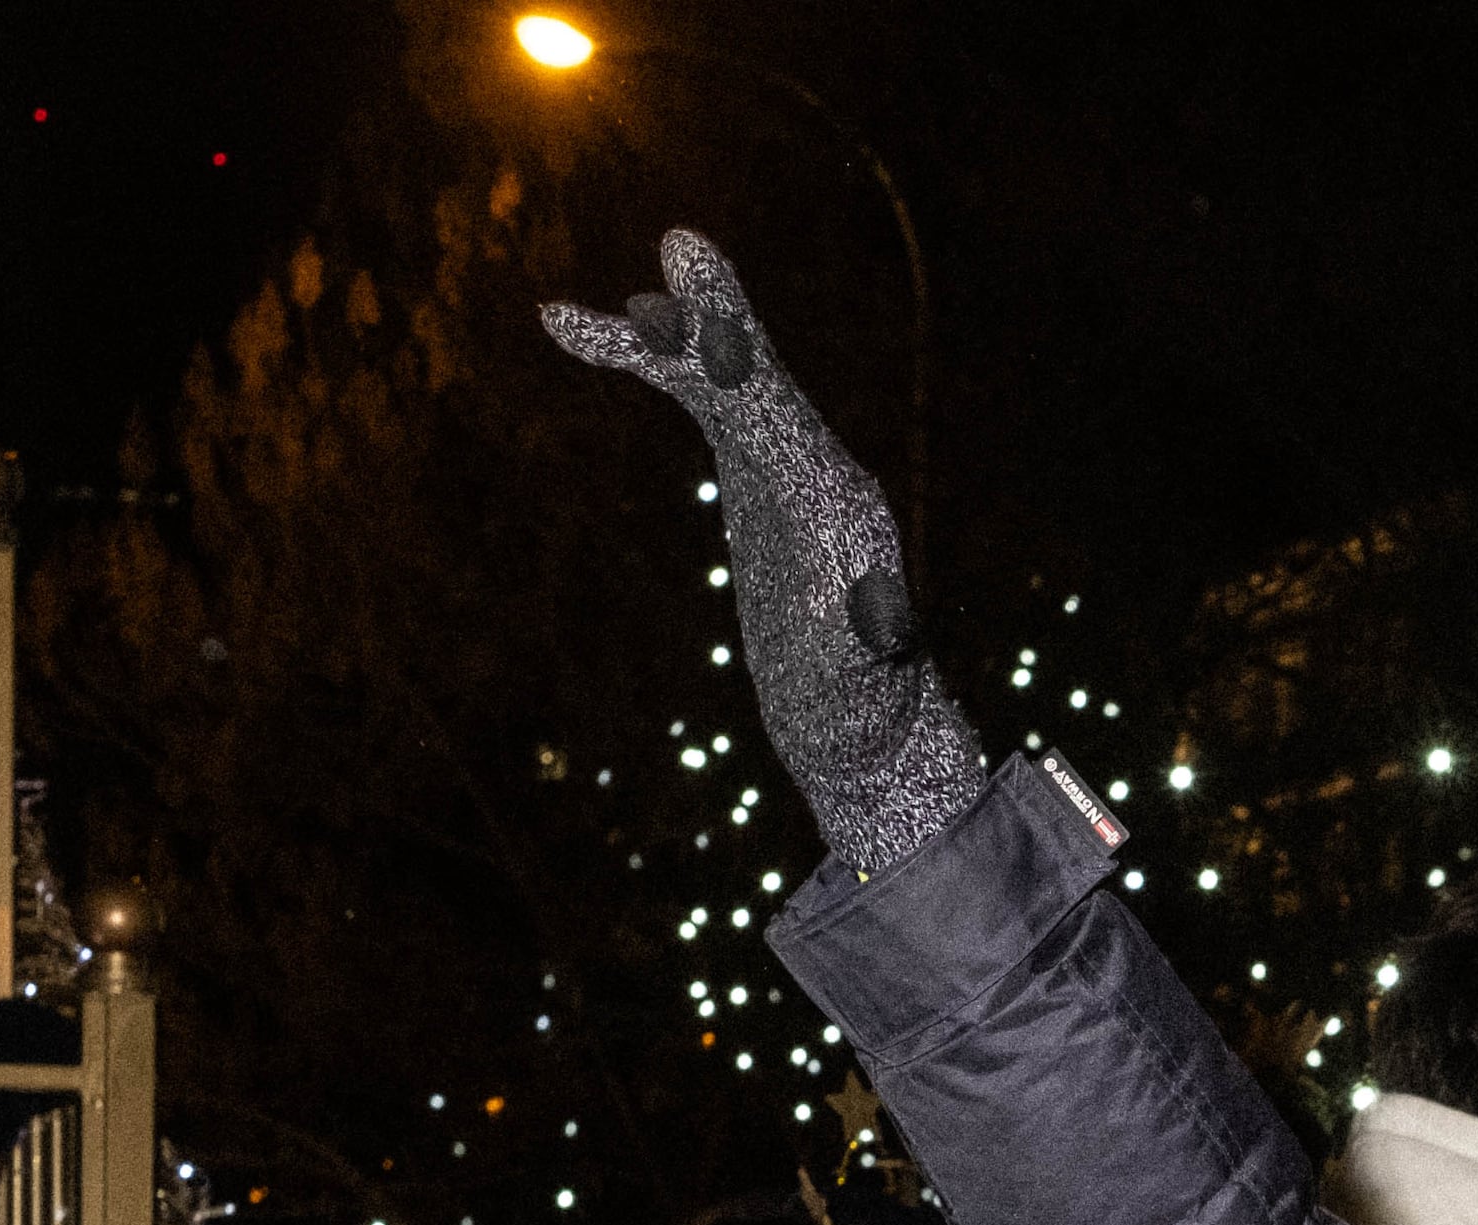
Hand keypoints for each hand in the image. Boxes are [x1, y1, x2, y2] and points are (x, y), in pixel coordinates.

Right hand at [544, 230, 980, 875]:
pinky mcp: (761, 482)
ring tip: (613, 291)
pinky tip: (593, 335)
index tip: (693, 322)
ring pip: (727, 380)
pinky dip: (663, 370)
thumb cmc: (860, 711)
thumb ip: (869, 636)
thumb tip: (884, 620)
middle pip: (756, 378)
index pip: (777, 417)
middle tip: (685, 247)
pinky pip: (706, 404)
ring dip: (676, 333)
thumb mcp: (864, 676)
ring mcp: (790, 470)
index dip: (733, 365)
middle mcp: (820, 470)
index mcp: (841, 503)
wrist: (860, 725)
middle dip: (716, 320)